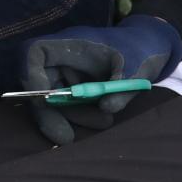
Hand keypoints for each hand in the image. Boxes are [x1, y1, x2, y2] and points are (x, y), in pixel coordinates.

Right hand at [18, 16, 181, 144]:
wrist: (151, 51)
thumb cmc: (140, 49)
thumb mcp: (137, 64)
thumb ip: (122, 85)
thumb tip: (106, 108)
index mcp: (71, 44)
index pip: (35, 52)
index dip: (30, 74)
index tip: (44, 100)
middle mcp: (63, 59)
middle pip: (40, 85)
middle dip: (50, 114)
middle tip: (66, 138)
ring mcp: (68, 75)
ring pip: (55, 101)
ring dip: (74, 117)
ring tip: (105, 122)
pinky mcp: (77, 89)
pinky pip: (69, 106)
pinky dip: (82, 116)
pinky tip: (103, 121)